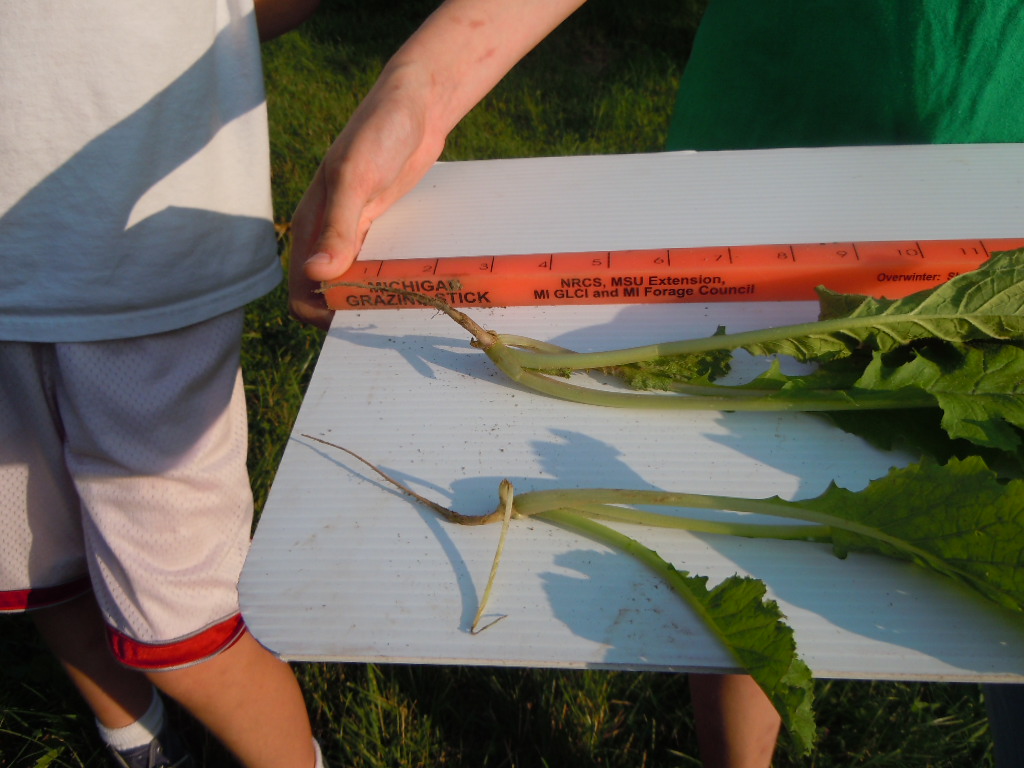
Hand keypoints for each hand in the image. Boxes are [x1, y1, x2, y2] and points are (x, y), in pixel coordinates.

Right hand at [288, 66, 444, 328]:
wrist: (413, 107)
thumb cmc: (379, 133)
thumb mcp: (356, 178)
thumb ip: (338, 226)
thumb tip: (317, 275)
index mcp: (310, 229)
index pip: (301, 295)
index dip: (322, 317)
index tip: (360, 321)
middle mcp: (327, 237)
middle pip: (327, 298)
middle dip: (351, 315)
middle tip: (391, 318)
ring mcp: (353, 234)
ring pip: (353, 286)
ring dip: (372, 302)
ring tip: (406, 309)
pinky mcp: (377, 229)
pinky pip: (375, 268)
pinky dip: (387, 282)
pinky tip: (413, 286)